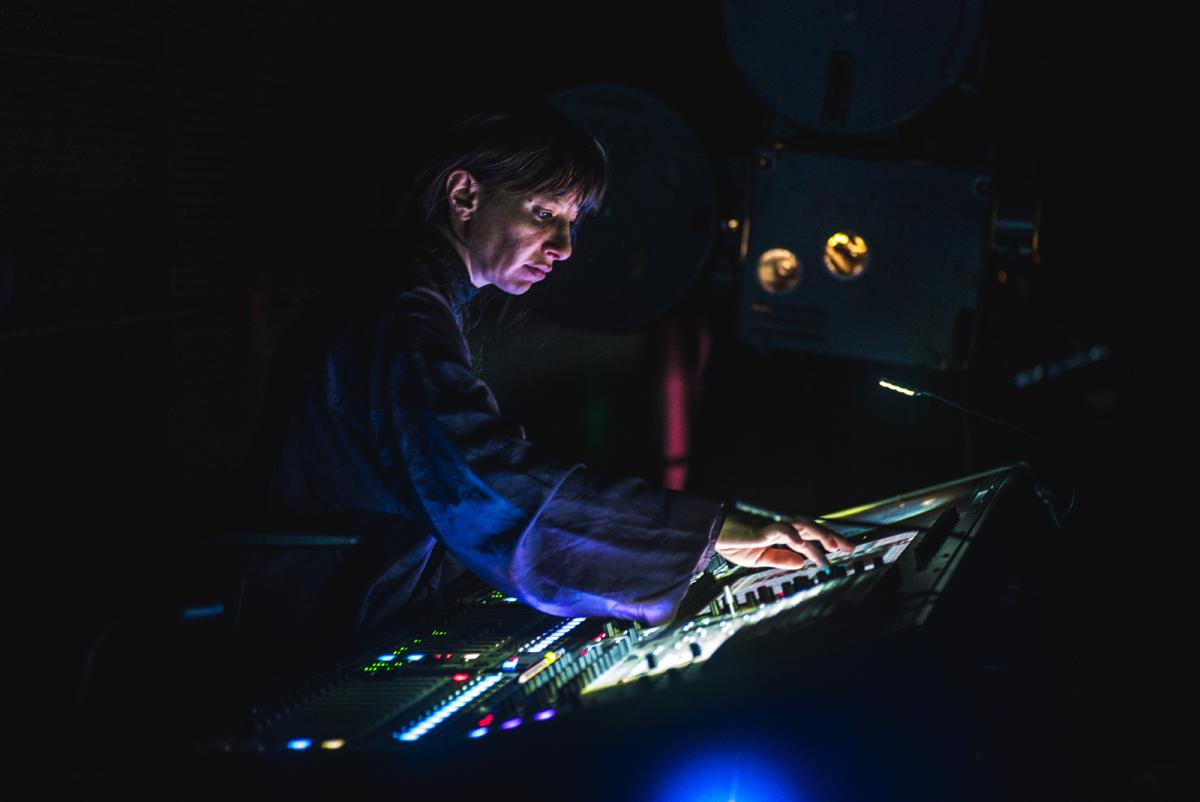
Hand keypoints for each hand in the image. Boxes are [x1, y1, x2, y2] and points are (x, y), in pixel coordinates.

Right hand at [715, 516, 855, 570]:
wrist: (712, 536)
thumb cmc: (732, 543)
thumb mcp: (760, 558)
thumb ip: (781, 559)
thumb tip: (802, 563)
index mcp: (780, 534)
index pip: (807, 538)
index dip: (822, 547)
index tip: (835, 557)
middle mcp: (780, 525)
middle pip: (811, 528)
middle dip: (831, 536)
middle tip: (849, 547)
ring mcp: (772, 524)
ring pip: (803, 526)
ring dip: (819, 534)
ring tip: (833, 545)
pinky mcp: (762, 527)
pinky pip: (783, 530)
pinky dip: (795, 537)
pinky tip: (804, 546)